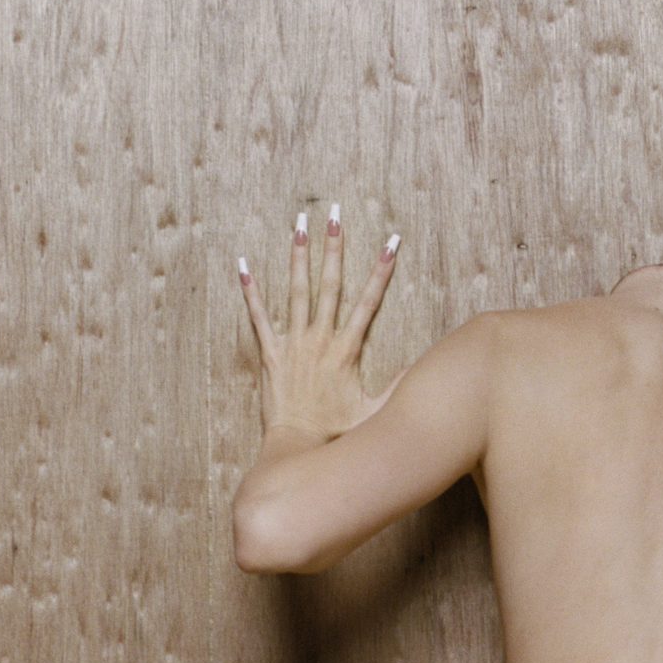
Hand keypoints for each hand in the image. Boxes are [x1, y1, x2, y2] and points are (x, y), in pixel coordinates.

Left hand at [237, 203, 405, 439]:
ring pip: (296, 292)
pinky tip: (243, 265)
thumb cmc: (336, 434)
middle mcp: (320, 340)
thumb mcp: (374, 412)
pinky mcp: (271, 355)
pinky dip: (250, 292)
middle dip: (334, 248)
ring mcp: (294, 344)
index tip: (390, 243)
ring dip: (298, 256)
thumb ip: (396, 388)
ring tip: (300, 225)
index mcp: (346, 350)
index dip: (380, 271)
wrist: (298, 447)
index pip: (368, 303)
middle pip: (329, 285)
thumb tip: (419, 370)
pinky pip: (258, 318)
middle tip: (335, 215)